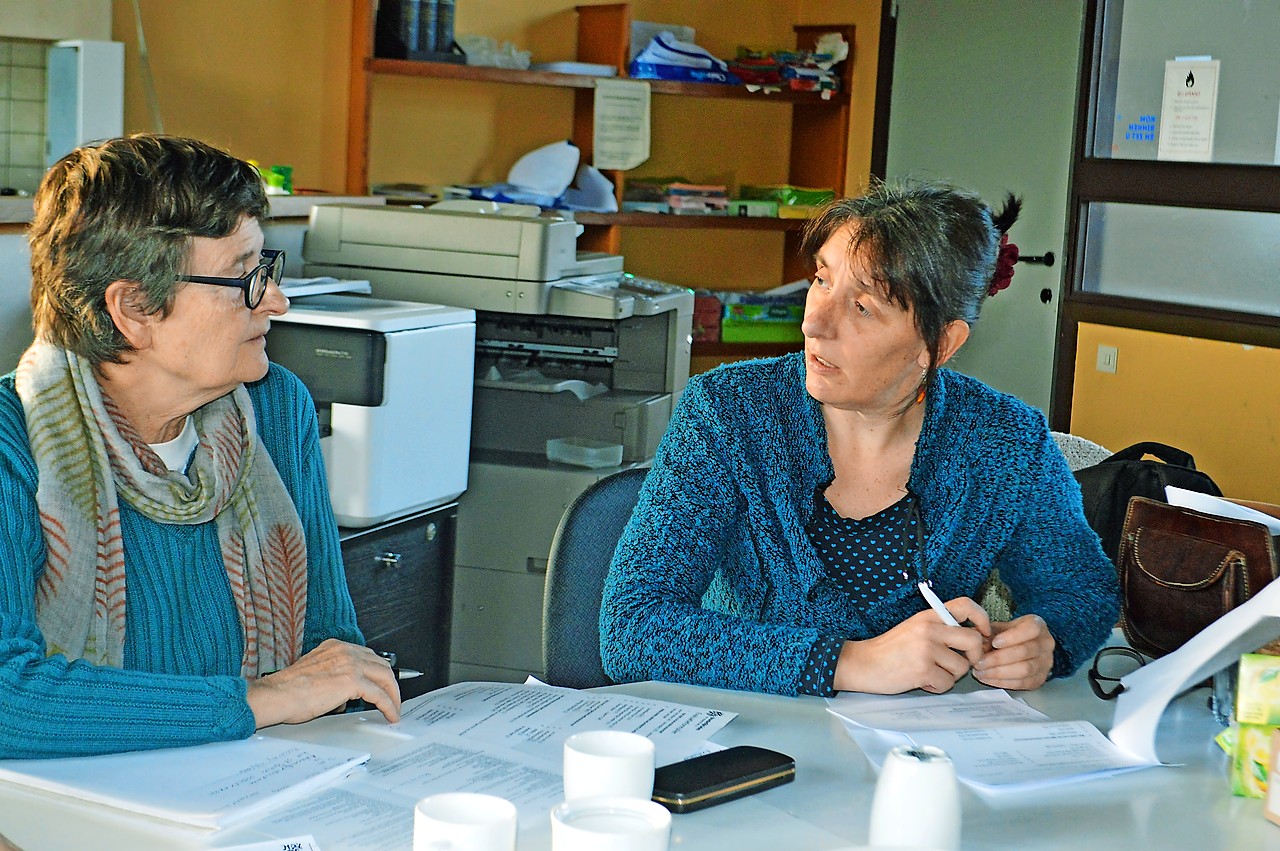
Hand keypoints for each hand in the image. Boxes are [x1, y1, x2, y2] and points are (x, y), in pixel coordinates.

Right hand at [246, 639, 401, 727]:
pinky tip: (390, 714)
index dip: (379, 671)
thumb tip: (345, 697)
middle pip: (380, 664)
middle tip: (394, 698)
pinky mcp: (353, 681)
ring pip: (385, 677)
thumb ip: (334, 679)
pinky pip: (380, 694)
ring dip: (393, 695)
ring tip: (395, 709)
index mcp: (335, 647)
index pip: (367, 656)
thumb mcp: (315, 675)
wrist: (276, 695)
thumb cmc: (288, 690)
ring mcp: (350, 664)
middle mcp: (345, 651)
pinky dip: (389, 705)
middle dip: (391, 683)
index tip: (385, 683)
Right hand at [833, 597, 991, 694]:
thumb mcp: (914, 628)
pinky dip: (937, 687)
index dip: (982, 619)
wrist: (863, 663)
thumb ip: (939, 629)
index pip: (965, 606)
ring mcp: (926, 649)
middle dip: (974, 656)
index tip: (984, 632)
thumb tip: (973, 639)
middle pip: (973, 640)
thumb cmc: (889, 650)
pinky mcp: (922, 670)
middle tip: (963, 663)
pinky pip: (947, 683)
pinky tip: (922, 681)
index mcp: (928, 616)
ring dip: (950, 676)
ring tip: (931, 673)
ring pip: (961, 667)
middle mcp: (929, 629)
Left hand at [973, 614, 1055, 689]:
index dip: (1012, 637)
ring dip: (999, 673)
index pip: (1031, 629)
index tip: (994, 642)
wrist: (1027, 647)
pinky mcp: (1040, 679)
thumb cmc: (1011, 635)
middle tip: (979, 662)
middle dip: (998, 659)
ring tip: (980, 672)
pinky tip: (988, 679)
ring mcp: (1045, 663)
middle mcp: (1046, 644)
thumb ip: (990, 632)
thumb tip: (974, 638)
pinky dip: (1002, 682)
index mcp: (1038, 625)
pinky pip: (1022, 683)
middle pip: (1025, 652)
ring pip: (1024, 670)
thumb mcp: (1002, 627)